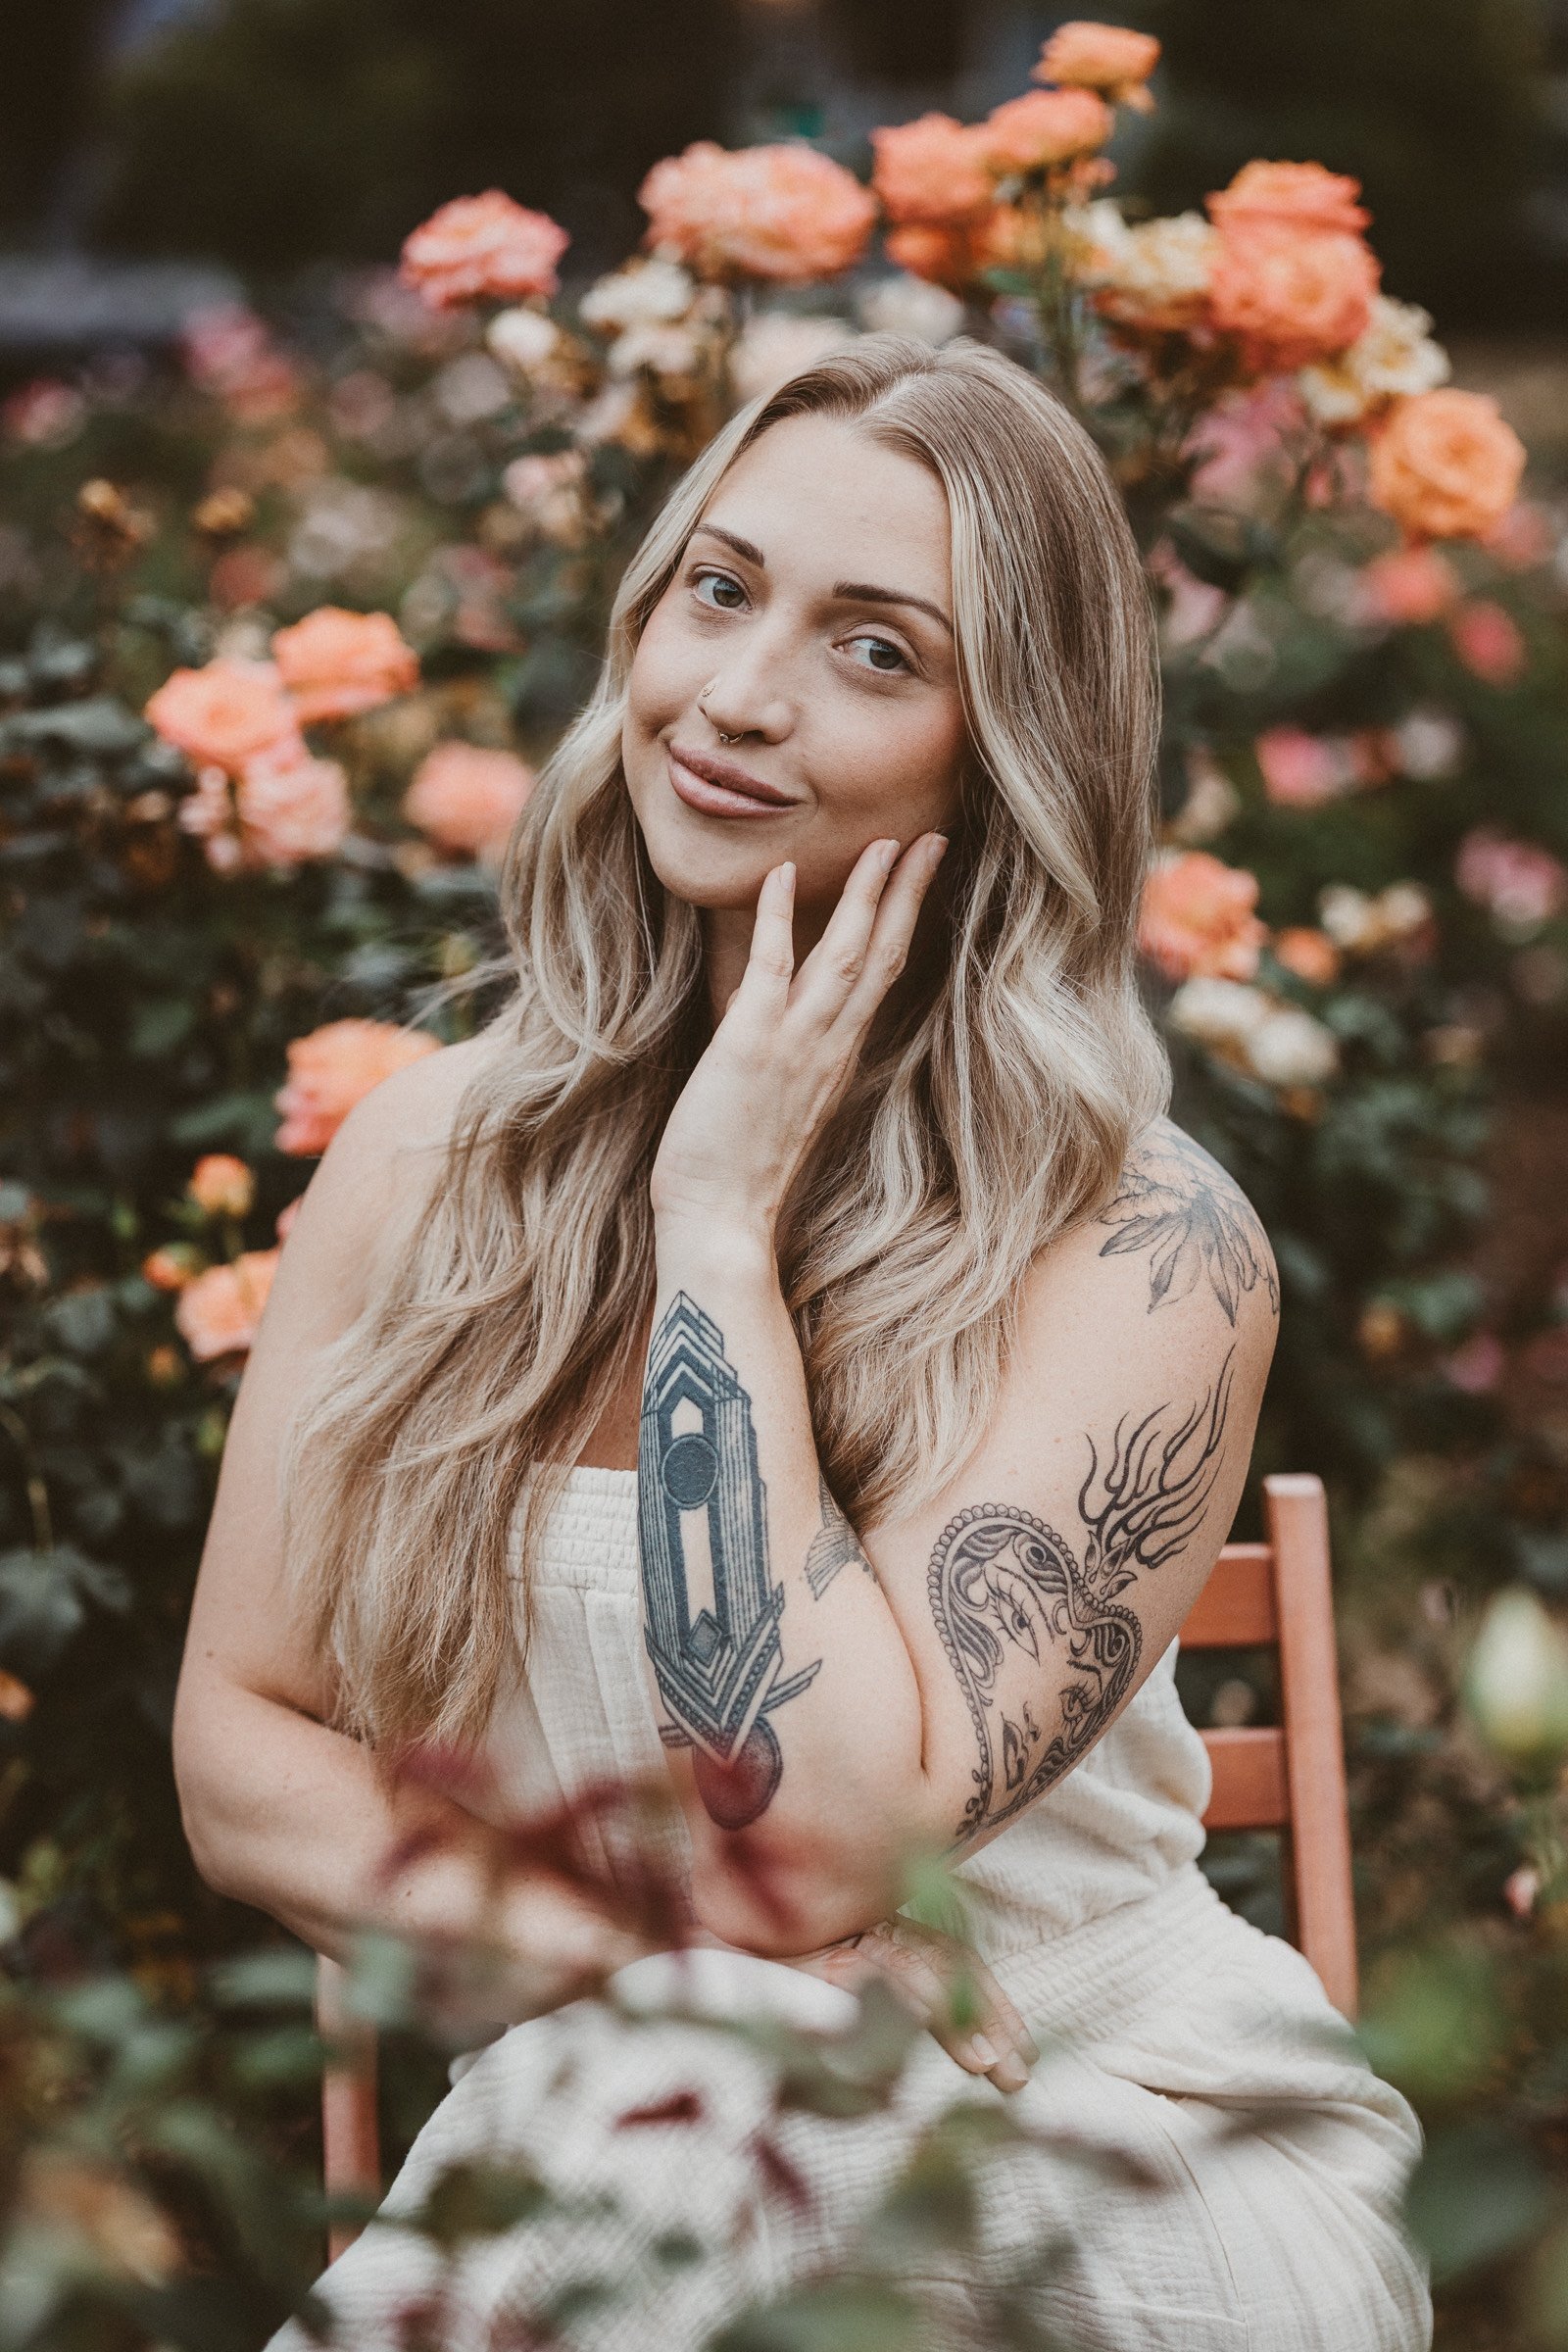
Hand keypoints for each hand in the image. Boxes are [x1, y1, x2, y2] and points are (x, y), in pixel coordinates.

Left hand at [650, 833, 948, 1235]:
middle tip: (929, 837)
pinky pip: (771, 970)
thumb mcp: (777, 1104)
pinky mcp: (749, 1045)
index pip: (882, 975)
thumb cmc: (738, 1173)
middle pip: (881, 954)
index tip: (920, 873)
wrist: (722, 1223)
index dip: (903, 920)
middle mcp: (828, 1046)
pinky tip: (782, 873)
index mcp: (836, 1057)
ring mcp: (794, 1044)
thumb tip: (772, 1017)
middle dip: (906, 892)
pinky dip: (778, 919)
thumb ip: (787, 1057)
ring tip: (883, 843)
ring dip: (864, 894)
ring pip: (844, 955)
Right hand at [788, 1915, 1038, 2094]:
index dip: (994, 2005)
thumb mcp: (841, 2006)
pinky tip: (924, 2024)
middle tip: (1017, 2076)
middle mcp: (875, 1927)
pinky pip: (865, 1972)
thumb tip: (920, 2074)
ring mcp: (847, 1936)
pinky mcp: (815, 1953)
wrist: (716, 1952)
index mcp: (890, 1932)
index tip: (1025, 2052)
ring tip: (981, 2065)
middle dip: (989, 2020)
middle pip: (949, 1964)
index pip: (957, 1961)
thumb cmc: (777, 1985)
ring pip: (916, 1968)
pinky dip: (898, 1994)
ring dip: (953, 2017)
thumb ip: (878, 2025)